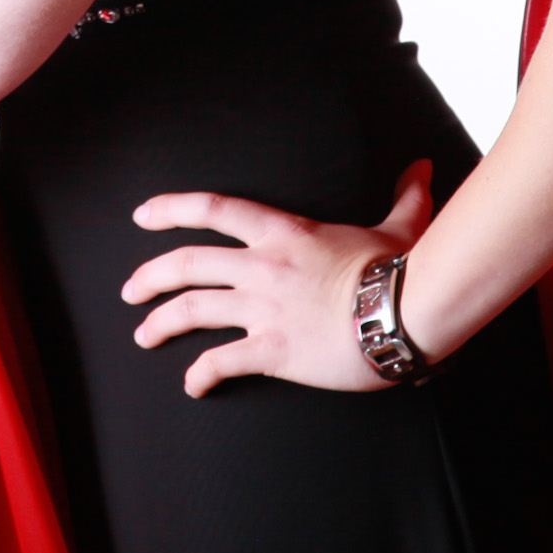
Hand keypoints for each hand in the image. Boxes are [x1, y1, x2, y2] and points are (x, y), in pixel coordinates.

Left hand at [121, 160, 436, 396]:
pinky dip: (199, 375)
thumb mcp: (400, 227)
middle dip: (149, 277)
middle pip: (186, 263)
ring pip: (191, 310)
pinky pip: (221, 362)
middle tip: (129, 290)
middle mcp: (262, 266)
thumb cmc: (402, 270)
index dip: (171, 209)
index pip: (213, 209)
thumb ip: (404, 197)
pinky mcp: (273, 350)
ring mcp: (263, 309)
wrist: (406, 312)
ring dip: (159, 323)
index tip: (142, 216)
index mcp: (282, 232)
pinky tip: (192, 385)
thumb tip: (423, 167)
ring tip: (142, 335)